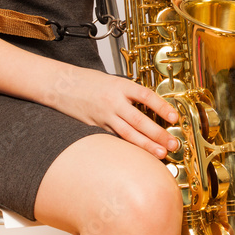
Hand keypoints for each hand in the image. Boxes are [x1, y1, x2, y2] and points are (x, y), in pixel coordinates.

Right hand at [43, 65, 180, 159]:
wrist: (60, 84)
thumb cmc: (86, 80)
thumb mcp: (111, 80)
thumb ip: (128, 93)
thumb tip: (148, 105)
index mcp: (119, 85)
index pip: (146, 96)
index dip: (162, 107)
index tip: (174, 117)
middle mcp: (113, 102)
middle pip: (140, 121)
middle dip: (159, 134)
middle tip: (173, 144)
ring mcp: (104, 116)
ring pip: (129, 135)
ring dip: (146, 146)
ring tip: (161, 154)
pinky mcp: (95, 128)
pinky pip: (114, 139)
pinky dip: (127, 147)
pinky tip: (137, 155)